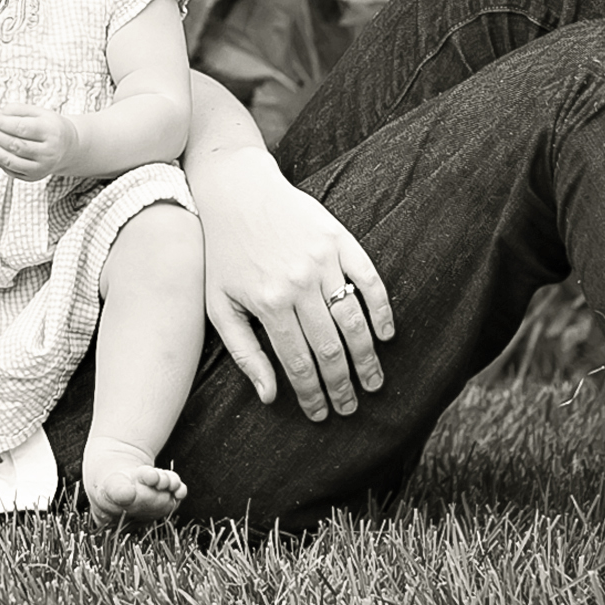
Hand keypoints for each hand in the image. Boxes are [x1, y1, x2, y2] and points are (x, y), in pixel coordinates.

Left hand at [0, 104, 78, 181]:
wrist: (67, 147)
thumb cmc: (50, 127)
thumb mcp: (39, 112)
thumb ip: (17, 110)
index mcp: (51, 132)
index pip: (22, 128)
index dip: (2, 122)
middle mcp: (48, 153)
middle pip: (14, 145)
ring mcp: (41, 168)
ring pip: (9, 160)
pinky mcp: (33, 177)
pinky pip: (9, 169)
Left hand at [196, 165, 393, 420]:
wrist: (236, 189)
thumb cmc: (223, 252)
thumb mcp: (219, 303)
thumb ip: (244, 352)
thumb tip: (269, 396)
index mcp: (267, 302)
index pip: (298, 362)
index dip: (312, 394)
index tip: (320, 414)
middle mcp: (298, 283)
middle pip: (330, 348)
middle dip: (343, 385)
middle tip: (351, 408)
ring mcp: (322, 260)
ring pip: (353, 320)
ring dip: (367, 357)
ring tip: (373, 382)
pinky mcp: (339, 240)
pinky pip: (370, 281)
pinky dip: (381, 310)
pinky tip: (385, 335)